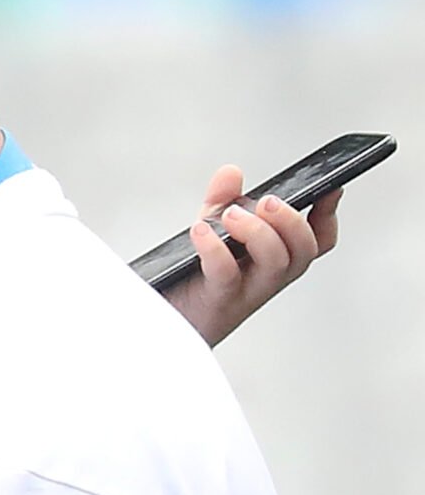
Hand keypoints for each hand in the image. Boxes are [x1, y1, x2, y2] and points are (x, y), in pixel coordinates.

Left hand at [163, 165, 342, 346]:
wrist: (166, 322)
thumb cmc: (193, 279)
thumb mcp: (210, 231)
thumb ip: (222, 200)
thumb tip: (232, 172)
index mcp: (274, 259)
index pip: (317, 240)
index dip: (328, 215)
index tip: (329, 188)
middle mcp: (269, 277)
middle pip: (304, 250)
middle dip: (292, 220)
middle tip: (267, 201)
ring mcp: (247, 291)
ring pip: (277, 262)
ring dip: (260, 231)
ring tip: (231, 214)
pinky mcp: (217, 300)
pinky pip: (227, 275)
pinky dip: (215, 248)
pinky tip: (200, 231)